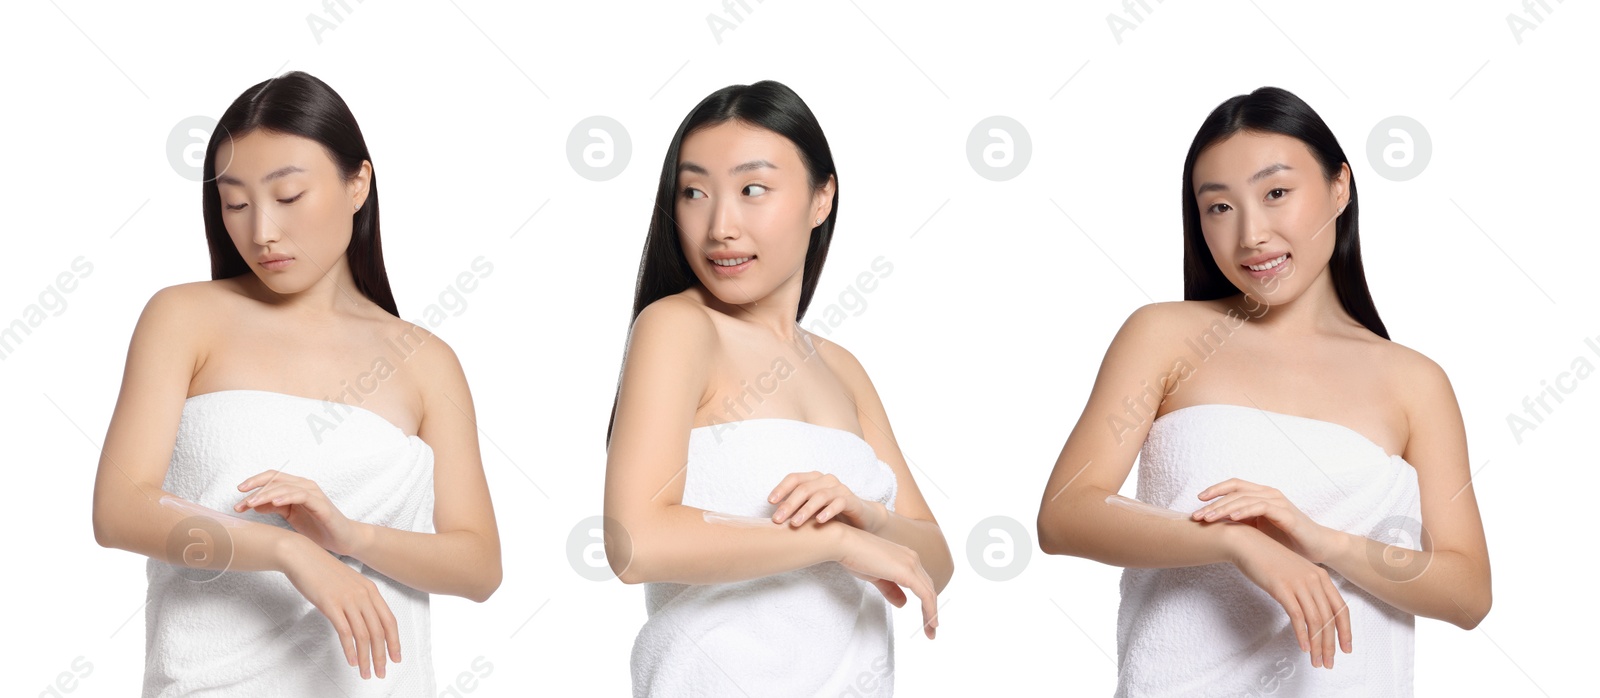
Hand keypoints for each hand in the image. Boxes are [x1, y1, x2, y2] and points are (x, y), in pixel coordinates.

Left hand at [236, 470, 365, 556]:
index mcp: (296, 488)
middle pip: (276, 479)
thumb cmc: (318, 527)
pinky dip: (287, 497)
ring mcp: (314, 494)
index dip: (254, 481)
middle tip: (240, 502)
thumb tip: (252, 504)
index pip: (272, 477)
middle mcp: (304, 486)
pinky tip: (275, 503)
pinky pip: (302, 496)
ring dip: (266, 494)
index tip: (239, 492)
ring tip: (251, 504)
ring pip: (285, 487)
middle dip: (255, 489)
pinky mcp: (321, 504)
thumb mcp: (291, 517)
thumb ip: (274, 508)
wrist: (343, 538)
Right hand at [281, 540, 400, 679]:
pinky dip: (350, 649)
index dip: (395, 641)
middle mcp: (363, 595)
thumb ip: (360, 599)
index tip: (396, 658)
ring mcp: (348, 599)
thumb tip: (366, 619)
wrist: (302, 556)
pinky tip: (352, 661)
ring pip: (364, 635)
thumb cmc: (323, 571)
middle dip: (383, 655)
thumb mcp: (349, 583)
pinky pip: (345, 631)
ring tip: (367, 673)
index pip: (389, 621)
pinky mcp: (330, 604)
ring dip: (367, 657)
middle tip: (381, 673)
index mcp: (371, 590)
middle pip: (379, 631)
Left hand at [768, 471, 886, 532]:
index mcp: (813, 479)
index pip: (794, 478)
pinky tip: (819, 521)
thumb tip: (773, 516)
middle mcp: (826, 480)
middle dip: (789, 504)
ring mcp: (840, 489)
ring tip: (795, 523)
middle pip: (804, 488)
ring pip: (820, 496)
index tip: (770, 502)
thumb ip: (795, 508)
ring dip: (806, 509)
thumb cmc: (831, 514)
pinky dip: (828, 511)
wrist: (861, 519)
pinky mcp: (851, 500)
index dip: (781, 488)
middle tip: (777, 519)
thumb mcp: (811, 510)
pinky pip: (839, 503)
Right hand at [836, 527, 938, 638]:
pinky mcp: (908, 572)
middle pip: (929, 589)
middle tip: (931, 631)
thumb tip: (904, 604)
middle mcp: (912, 558)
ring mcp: (911, 564)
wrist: (844, 543)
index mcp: (905, 558)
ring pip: (930, 594)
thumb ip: (891, 589)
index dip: (926, 602)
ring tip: (931, 633)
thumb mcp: (876, 577)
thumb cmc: (854, 556)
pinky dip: (930, 611)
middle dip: (932, 611)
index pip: (921, 583)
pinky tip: (930, 624)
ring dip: (932, 615)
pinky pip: (926, 596)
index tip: (926, 621)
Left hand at [1193, 479, 1338, 562]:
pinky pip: (1262, 507)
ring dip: (1224, 507)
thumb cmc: (1286, 539)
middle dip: (1213, 503)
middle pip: (1235, 492)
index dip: (1214, 489)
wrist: (1317, 547)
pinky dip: (1245, 510)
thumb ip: (1241, 523)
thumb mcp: (1259, 529)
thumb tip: (1213, 525)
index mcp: (1261, 495)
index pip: (1234, 485)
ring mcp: (1278, 502)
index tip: (1197, 500)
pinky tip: (1232, 517)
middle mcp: (1269, 494)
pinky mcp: (1287, 513)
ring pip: (1245, 498)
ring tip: (1208, 517)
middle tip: (1196, 515)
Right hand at [1230, 529, 1351, 669]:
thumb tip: (1314, 612)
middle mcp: (1314, 580)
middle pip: (1329, 619)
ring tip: (1315, 661)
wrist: (1247, 544)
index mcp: (1321, 576)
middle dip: (1330, 645)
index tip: (1346, 649)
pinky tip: (1302, 647)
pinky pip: (1297, 616)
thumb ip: (1308, 588)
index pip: (1341, 609)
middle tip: (1328, 663)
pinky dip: (1302, 634)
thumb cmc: (1268, 559)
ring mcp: (1299, 583)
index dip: (1345, 632)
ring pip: (1315, 621)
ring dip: (1317, 645)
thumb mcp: (1295, 572)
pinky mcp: (1282, 588)